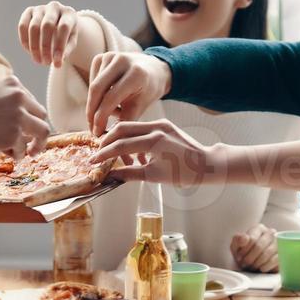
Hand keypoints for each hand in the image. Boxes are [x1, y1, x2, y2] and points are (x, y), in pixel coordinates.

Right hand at [0, 77, 50, 157]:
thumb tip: (5, 117)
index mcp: (12, 83)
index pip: (29, 100)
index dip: (27, 115)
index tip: (23, 126)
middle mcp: (20, 97)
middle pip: (40, 114)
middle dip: (36, 128)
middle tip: (32, 141)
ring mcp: (19, 116)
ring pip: (42, 131)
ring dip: (38, 144)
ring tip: (31, 153)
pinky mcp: (14, 135)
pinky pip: (23, 148)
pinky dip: (19, 154)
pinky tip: (12, 157)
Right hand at [18, 1, 79, 66]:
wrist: (58, 21)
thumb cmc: (66, 34)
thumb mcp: (70, 42)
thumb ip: (66, 52)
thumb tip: (57, 63)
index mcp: (69, 13)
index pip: (63, 27)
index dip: (59, 46)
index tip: (57, 62)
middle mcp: (54, 7)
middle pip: (47, 25)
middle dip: (45, 47)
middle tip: (46, 63)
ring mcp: (40, 8)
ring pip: (33, 27)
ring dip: (34, 47)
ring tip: (38, 60)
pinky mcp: (29, 11)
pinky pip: (23, 26)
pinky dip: (24, 40)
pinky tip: (29, 51)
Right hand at [85, 51, 172, 134]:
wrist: (153, 69)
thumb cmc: (148, 90)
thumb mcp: (140, 106)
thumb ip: (125, 120)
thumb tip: (108, 138)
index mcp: (136, 73)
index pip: (111, 98)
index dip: (100, 117)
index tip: (97, 133)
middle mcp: (121, 60)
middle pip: (96, 89)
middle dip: (91, 112)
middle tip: (93, 129)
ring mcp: (110, 56)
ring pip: (93, 86)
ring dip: (96, 104)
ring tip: (112, 112)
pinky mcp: (101, 57)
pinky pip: (92, 81)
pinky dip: (97, 95)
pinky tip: (108, 99)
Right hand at [91, 119, 226, 186]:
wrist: (207, 164)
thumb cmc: (184, 173)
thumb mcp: (154, 176)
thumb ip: (130, 174)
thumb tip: (111, 176)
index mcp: (154, 141)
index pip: (121, 146)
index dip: (104, 154)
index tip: (93, 161)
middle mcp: (156, 128)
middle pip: (121, 129)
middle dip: (107, 141)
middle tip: (98, 154)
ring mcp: (160, 124)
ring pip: (130, 127)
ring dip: (118, 139)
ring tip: (113, 155)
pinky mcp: (163, 124)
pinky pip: (141, 129)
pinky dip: (132, 138)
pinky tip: (133, 154)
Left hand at [231, 224, 278, 271]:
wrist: (252, 265)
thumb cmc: (244, 253)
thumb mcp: (236, 246)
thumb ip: (238, 240)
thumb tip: (245, 238)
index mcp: (259, 229)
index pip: (252, 239)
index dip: (244, 251)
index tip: (239, 258)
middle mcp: (271, 233)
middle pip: (259, 246)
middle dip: (250, 258)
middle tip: (245, 264)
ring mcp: (279, 243)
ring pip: (268, 252)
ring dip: (257, 262)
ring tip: (252, 267)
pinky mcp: (284, 254)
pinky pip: (276, 259)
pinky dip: (267, 266)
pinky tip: (261, 268)